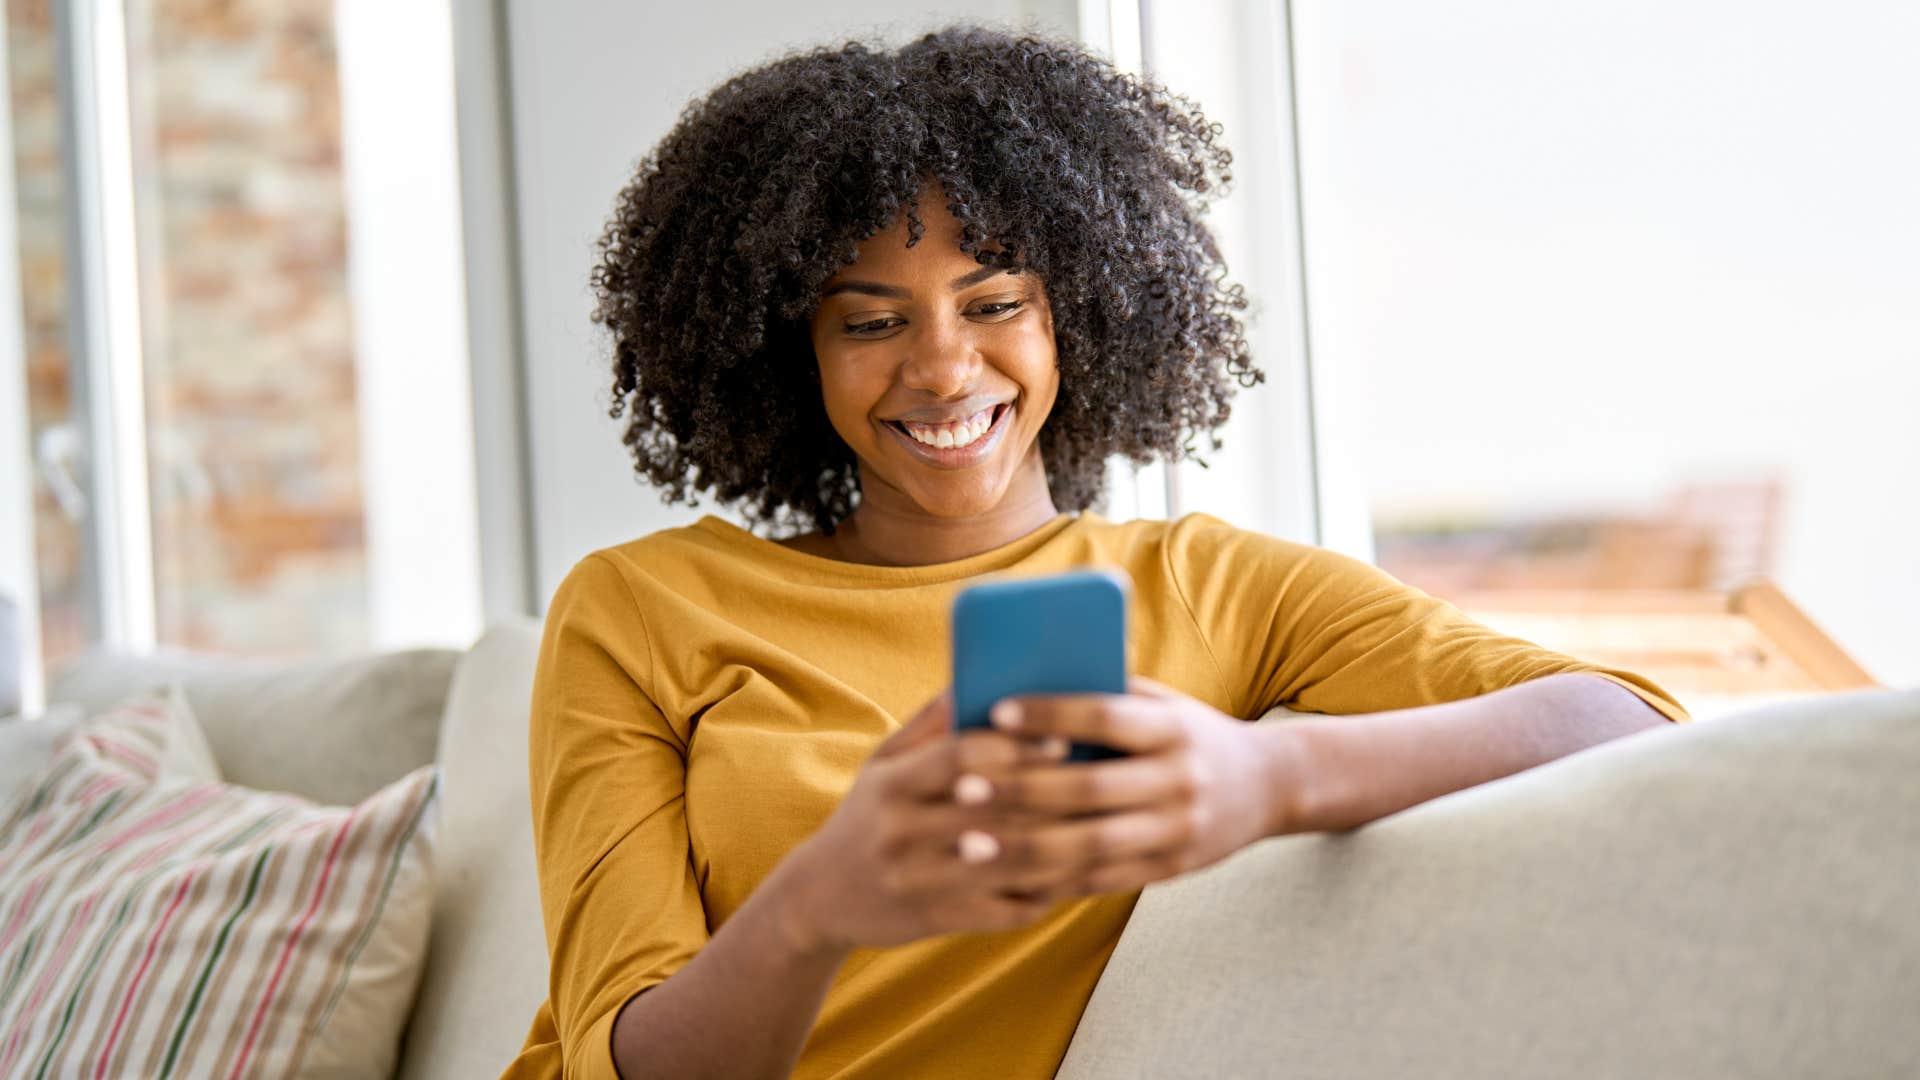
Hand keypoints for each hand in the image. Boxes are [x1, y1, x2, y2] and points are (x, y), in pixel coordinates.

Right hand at [776, 691, 1076, 953]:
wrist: (820, 897)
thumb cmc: (869, 815)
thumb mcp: (883, 763)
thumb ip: (930, 722)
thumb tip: (977, 675)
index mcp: (890, 785)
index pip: (959, 756)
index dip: (1013, 747)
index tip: (1061, 740)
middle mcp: (900, 831)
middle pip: (992, 808)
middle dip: (1052, 794)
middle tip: (1103, 783)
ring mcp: (918, 880)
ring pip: (1007, 861)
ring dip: (1061, 845)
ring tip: (1102, 827)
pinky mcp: (935, 921)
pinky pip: (1004, 908)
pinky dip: (1046, 893)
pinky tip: (1075, 875)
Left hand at [958, 678, 1294, 899]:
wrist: (1267, 787)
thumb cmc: (1190, 733)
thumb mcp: (1162, 704)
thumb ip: (1105, 695)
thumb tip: (1024, 678)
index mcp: (1173, 728)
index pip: (1105, 715)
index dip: (1049, 713)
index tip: (994, 711)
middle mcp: (1180, 780)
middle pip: (1090, 788)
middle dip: (1021, 789)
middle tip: (962, 787)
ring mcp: (1177, 831)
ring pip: (1091, 846)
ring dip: (1025, 848)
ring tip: (969, 845)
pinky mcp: (1170, 870)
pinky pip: (1102, 881)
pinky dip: (1052, 880)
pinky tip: (1006, 876)